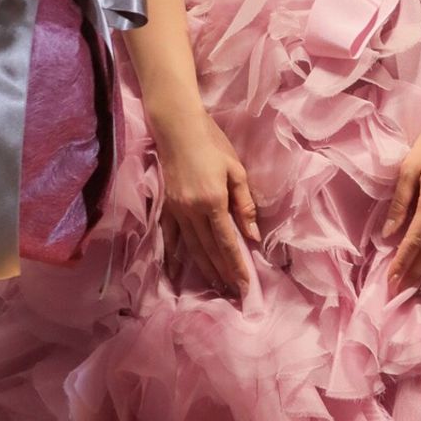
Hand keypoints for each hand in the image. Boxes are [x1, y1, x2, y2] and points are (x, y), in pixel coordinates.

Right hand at [152, 108, 259, 294]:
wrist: (177, 127)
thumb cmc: (212, 143)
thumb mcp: (236, 170)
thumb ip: (244, 204)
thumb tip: (253, 237)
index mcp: (213, 201)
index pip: (227, 242)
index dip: (237, 265)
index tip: (245, 285)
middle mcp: (192, 211)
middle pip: (209, 250)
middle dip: (223, 273)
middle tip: (234, 293)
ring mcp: (176, 210)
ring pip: (191, 247)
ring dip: (204, 269)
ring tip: (215, 286)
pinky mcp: (167, 206)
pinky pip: (170, 236)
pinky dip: (173, 255)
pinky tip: (176, 270)